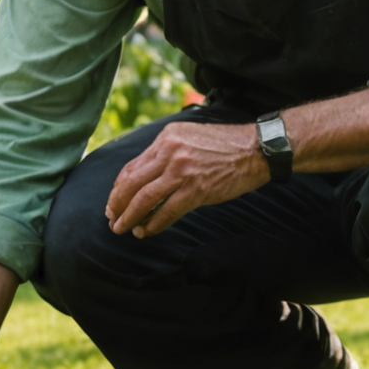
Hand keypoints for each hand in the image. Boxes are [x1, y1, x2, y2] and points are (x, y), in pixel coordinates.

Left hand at [106, 120, 268, 238]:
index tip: (114, 200)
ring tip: (122, 229)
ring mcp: (182, 171)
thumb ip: (166, 151)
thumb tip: (144, 174)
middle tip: (112, 218)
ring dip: (130, 217)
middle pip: (132, 183)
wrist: (256, 149)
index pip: (132, 166)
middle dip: (117, 204)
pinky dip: (153, 224)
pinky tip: (146, 232)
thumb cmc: (224, 145)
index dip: (118, 187)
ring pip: (144, 199)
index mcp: (165, 138)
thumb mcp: (188, 137)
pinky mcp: (196, 190)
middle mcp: (169, 152)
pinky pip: (167, 212)